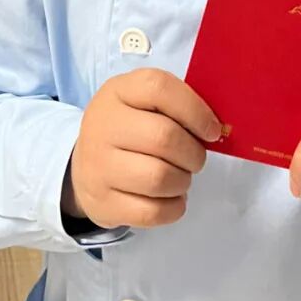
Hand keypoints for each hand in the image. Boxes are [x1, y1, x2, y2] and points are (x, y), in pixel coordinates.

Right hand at [64, 69, 221, 230]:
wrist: (85, 166)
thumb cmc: (128, 129)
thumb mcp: (143, 102)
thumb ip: (176, 104)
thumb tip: (215, 127)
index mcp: (118, 91)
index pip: (159, 88)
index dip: (194, 109)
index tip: (211, 130)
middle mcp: (103, 125)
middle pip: (164, 138)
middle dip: (193, 153)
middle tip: (196, 158)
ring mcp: (98, 166)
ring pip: (159, 178)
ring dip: (183, 181)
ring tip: (181, 177)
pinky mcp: (103, 203)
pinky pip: (151, 212)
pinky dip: (173, 208)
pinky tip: (172, 197)